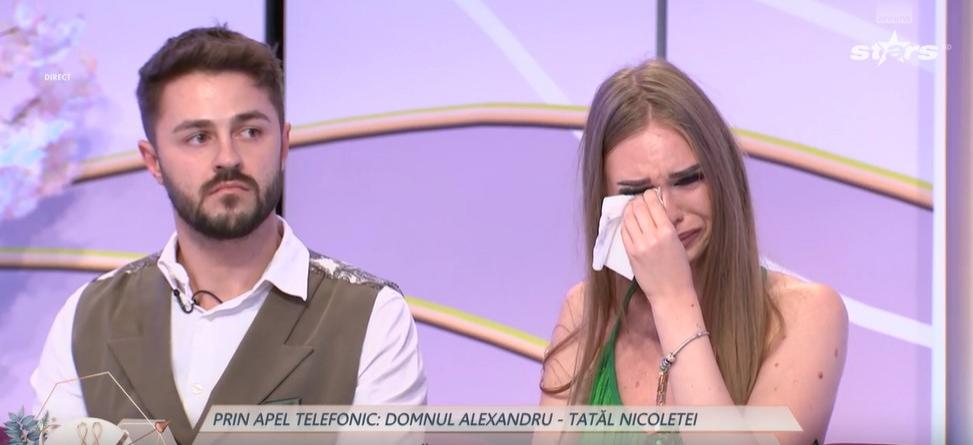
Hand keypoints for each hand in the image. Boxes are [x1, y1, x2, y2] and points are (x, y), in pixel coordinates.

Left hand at [620, 188, 695, 302]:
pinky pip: (623, 232)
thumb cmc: (680, 269)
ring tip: (633, 208)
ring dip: (629, 210)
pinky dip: (625, 223)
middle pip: (637, 208)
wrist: (671, 293)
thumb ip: (667, 225)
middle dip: (638, 200)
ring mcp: (638, 245)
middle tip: (640, 200)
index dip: (649, 195)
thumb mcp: (679, 243)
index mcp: (668, 232)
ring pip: (628, 218)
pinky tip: (629, 222)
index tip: (649, 194)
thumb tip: (657, 207)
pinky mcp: (630, 253)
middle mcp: (651, 237)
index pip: (653, 204)